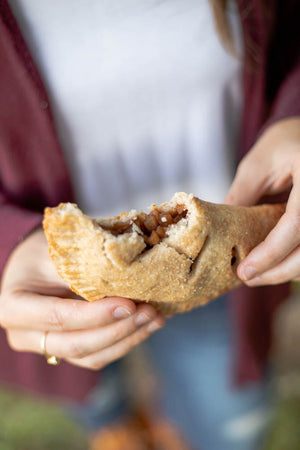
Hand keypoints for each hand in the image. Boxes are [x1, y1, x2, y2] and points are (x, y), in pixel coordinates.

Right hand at [0, 228, 164, 369]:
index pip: (59, 317)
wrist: (31, 265)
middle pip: (76, 344)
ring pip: (91, 357)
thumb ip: (82, 268)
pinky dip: (124, 343)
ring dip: (127, 340)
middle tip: (149, 311)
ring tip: (155, 319)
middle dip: (118, 330)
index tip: (129, 303)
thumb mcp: (55, 252)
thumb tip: (127, 276)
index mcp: (13, 307)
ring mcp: (46, 347)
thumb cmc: (42, 252)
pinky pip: (98, 356)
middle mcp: (24, 335)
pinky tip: (145, 326)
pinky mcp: (67, 350)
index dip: (96, 314)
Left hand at [225, 117, 299, 285]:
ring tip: (258, 274)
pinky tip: (275, 262)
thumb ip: (241, 198)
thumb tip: (221, 236)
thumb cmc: (285, 143)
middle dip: (280, 271)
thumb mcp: (256, 165)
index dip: (272, 253)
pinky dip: (295, 259)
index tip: (246, 271)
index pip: (298, 223)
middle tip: (249, 279)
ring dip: (288, 270)